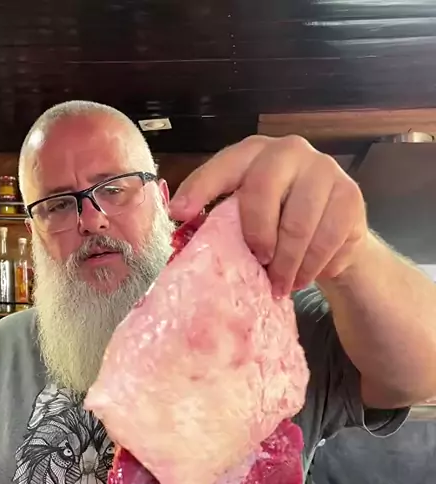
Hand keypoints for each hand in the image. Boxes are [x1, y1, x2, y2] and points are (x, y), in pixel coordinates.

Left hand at [170, 135, 368, 294]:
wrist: (337, 231)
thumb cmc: (280, 226)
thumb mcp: (248, 219)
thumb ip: (223, 222)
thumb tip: (185, 248)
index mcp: (254, 153)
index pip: (224, 165)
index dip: (201, 187)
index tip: (180, 214)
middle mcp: (289, 151)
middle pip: (263, 189)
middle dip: (257, 235)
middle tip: (259, 263)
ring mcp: (324, 170)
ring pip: (299, 223)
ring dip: (287, 264)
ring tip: (280, 286)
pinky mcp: (350, 196)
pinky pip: (327, 239)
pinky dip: (313, 267)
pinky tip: (304, 278)